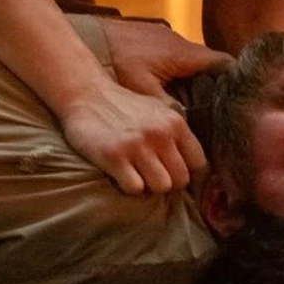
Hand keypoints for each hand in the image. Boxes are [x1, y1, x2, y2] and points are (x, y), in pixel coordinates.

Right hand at [59, 81, 204, 194]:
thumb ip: (175, 132)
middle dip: (167, 180)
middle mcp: (159, 134)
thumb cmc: (122, 105)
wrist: (86, 94)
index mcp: (173, 122)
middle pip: (181, 179)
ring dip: (148, 185)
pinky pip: (135, 189)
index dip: (184, 169)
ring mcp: (137, 146)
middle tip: (150, 173)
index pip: (198, 163)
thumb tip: (191, 162)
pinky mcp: (114, 157)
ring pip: (161, 187)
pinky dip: (128, 186)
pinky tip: (121, 174)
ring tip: (136, 174)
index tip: (170, 168)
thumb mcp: (156, 109)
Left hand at [99, 18, 233, 99]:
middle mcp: (181, 42)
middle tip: (214, 112)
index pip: (224, 64)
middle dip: (213, 88)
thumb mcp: (142, 90)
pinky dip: (178, 73)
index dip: (234, 83)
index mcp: (184, 53)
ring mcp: (168, 38)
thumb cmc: (115, 62)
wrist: (89, 35)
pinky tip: (170, 90)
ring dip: (195, 80)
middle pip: (210, 66)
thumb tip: (188, 128)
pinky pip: (177, 58)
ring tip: (194, 106)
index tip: (236, 104)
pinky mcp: (154, 39)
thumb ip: (168, 107)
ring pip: (192, 62)